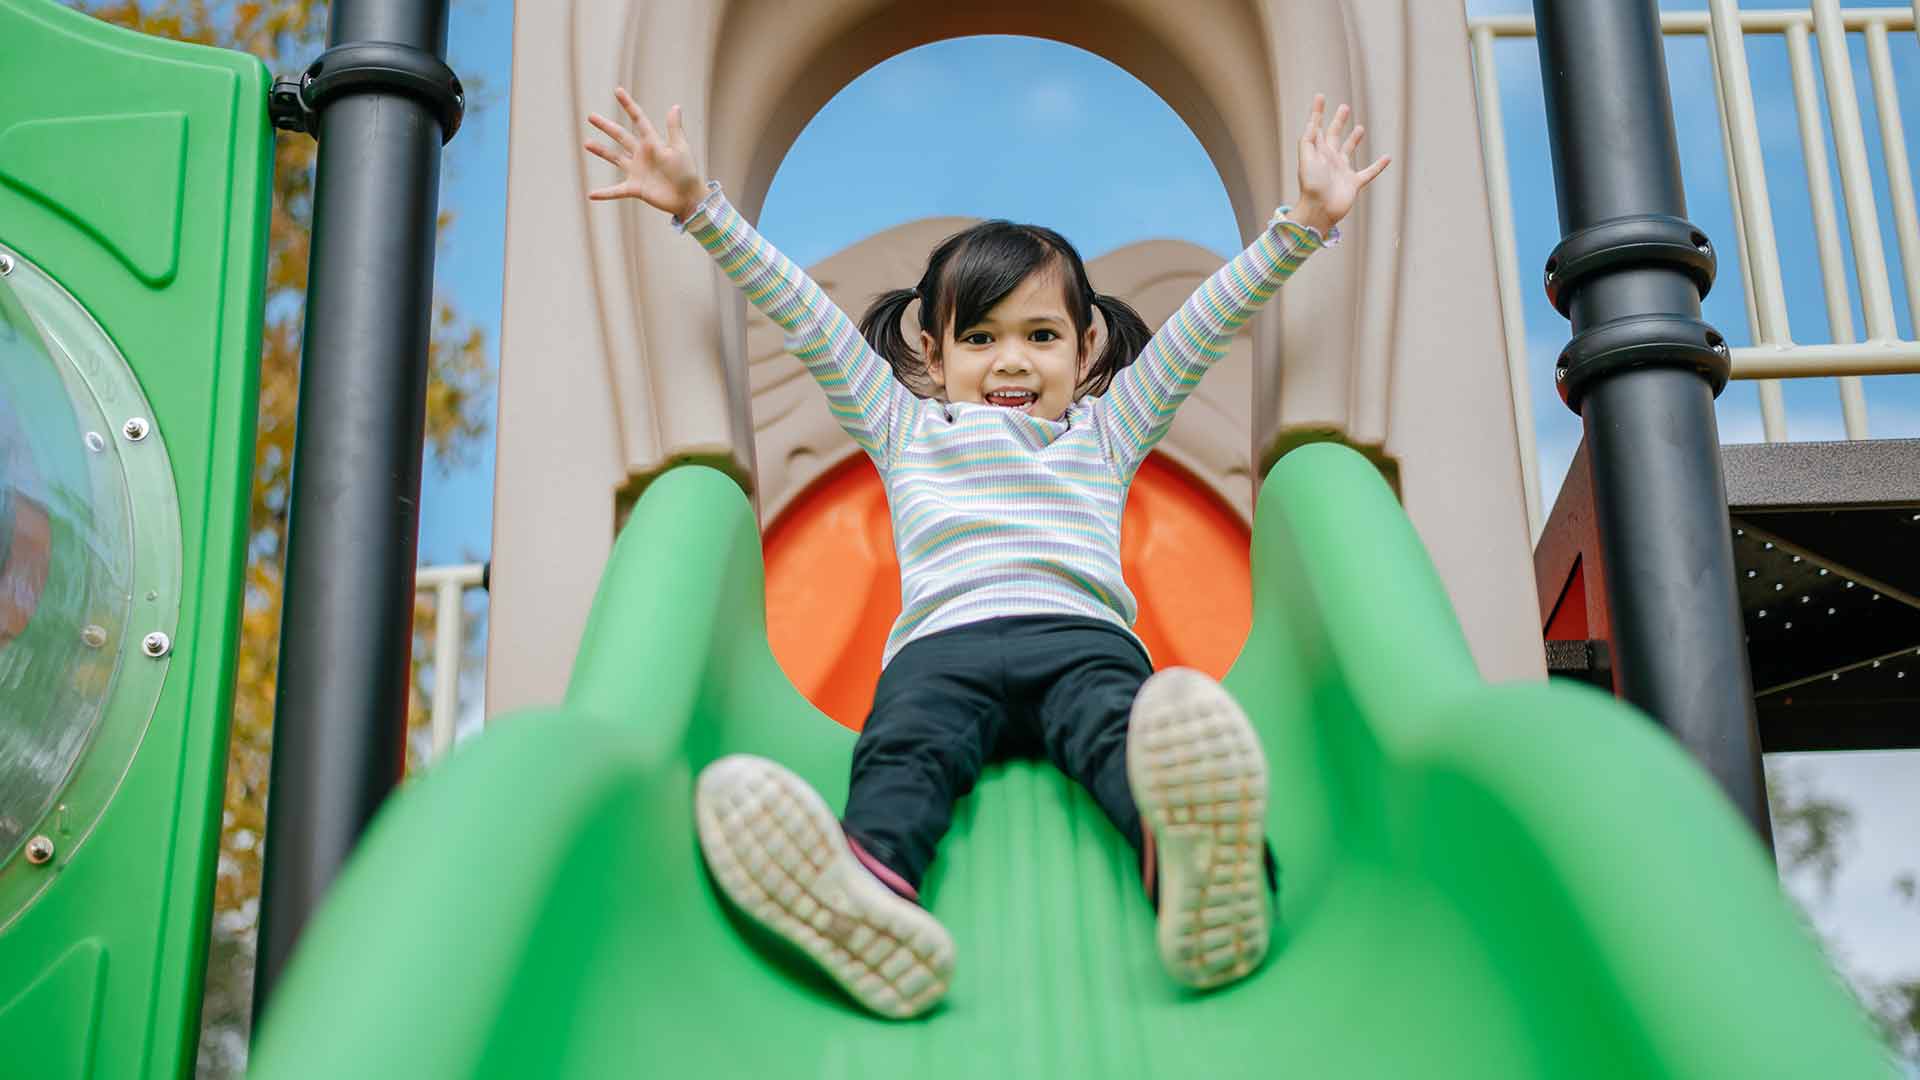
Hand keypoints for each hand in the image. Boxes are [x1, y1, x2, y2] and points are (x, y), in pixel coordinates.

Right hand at [583, 89, 707, 218]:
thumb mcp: (680, 148)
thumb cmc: (687, 172)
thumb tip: (675, 106)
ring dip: (601, 151)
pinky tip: (591, 194)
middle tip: (591, 116)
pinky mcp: (635, 188)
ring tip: (587, 143)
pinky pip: (616, 191)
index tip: (617, 91)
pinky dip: (605, 193)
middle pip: (620, 136)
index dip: (628, 105)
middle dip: (606, 126)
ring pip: (614, 158)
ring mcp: (636, 171)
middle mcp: (641, 154)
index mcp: (652, 142)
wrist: (688, 197)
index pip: (638, 120)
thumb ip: (674, 129)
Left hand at [1288, 94, 1390, 235]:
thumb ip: (1309, 140)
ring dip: (1354, 140)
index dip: (1318, 112)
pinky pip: (1368, 172)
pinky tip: (1387, 158)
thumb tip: (1313, 122)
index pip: (1317, 127)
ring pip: (1350, 151)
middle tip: (1345, 108)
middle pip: (1334, 135)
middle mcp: (1330, 159)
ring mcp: (1342, 171)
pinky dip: (1378, 166)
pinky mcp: (1354, 183)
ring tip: (1361, 128)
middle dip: (1339, 121)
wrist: (1319, 210)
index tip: (1320, 96)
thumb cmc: (1311, 186)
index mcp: (1318, 152)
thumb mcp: (1307, 159)